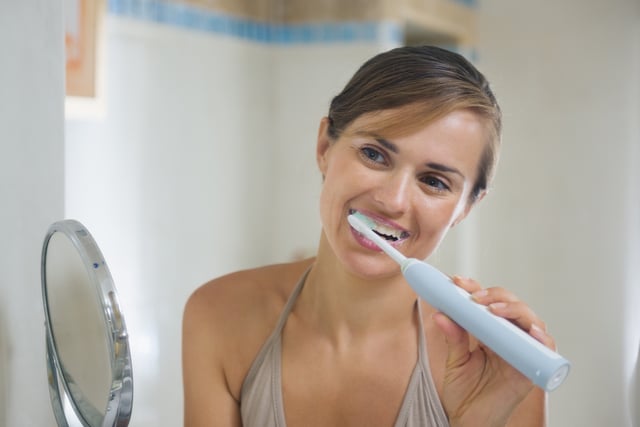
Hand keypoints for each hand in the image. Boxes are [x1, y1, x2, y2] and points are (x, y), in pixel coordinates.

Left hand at [432, 276, 554, 426]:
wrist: (470, 421)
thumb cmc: (464, 392)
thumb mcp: (454, 361)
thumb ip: (453, 338)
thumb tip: (441, 313)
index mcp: (489, 332)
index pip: (487, 302)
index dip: (476, 288)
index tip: (458, 282)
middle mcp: (509, 337)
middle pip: (511, 305)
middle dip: (494, 295)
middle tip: (474, 297)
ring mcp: (522, 350)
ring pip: (530, 320)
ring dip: (514, 310)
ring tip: (493, 310)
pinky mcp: (533, 367)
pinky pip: (546, 348)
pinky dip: (542, 337)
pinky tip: (530, 330)